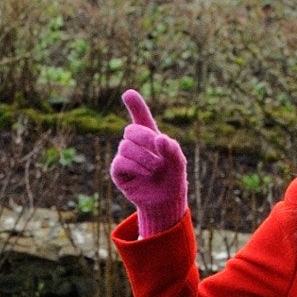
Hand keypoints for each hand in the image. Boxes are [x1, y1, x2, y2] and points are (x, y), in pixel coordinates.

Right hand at [110, 89, 187, 236]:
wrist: (166, 203)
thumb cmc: (173, 179)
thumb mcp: (178, 163)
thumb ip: (172, 149)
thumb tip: (159, 139)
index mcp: (150, 137)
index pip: (140, 117)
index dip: (135, 105)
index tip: (128, 93)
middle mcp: (135, 145)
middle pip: (131, 130)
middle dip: (145, 137)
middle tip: (159, 148)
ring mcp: (124, 157)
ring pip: (126, 147)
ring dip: (145, 157)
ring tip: (155, 169)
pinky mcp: (118, 172)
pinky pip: (121, 162)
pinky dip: (136, 167)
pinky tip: (146, 174)